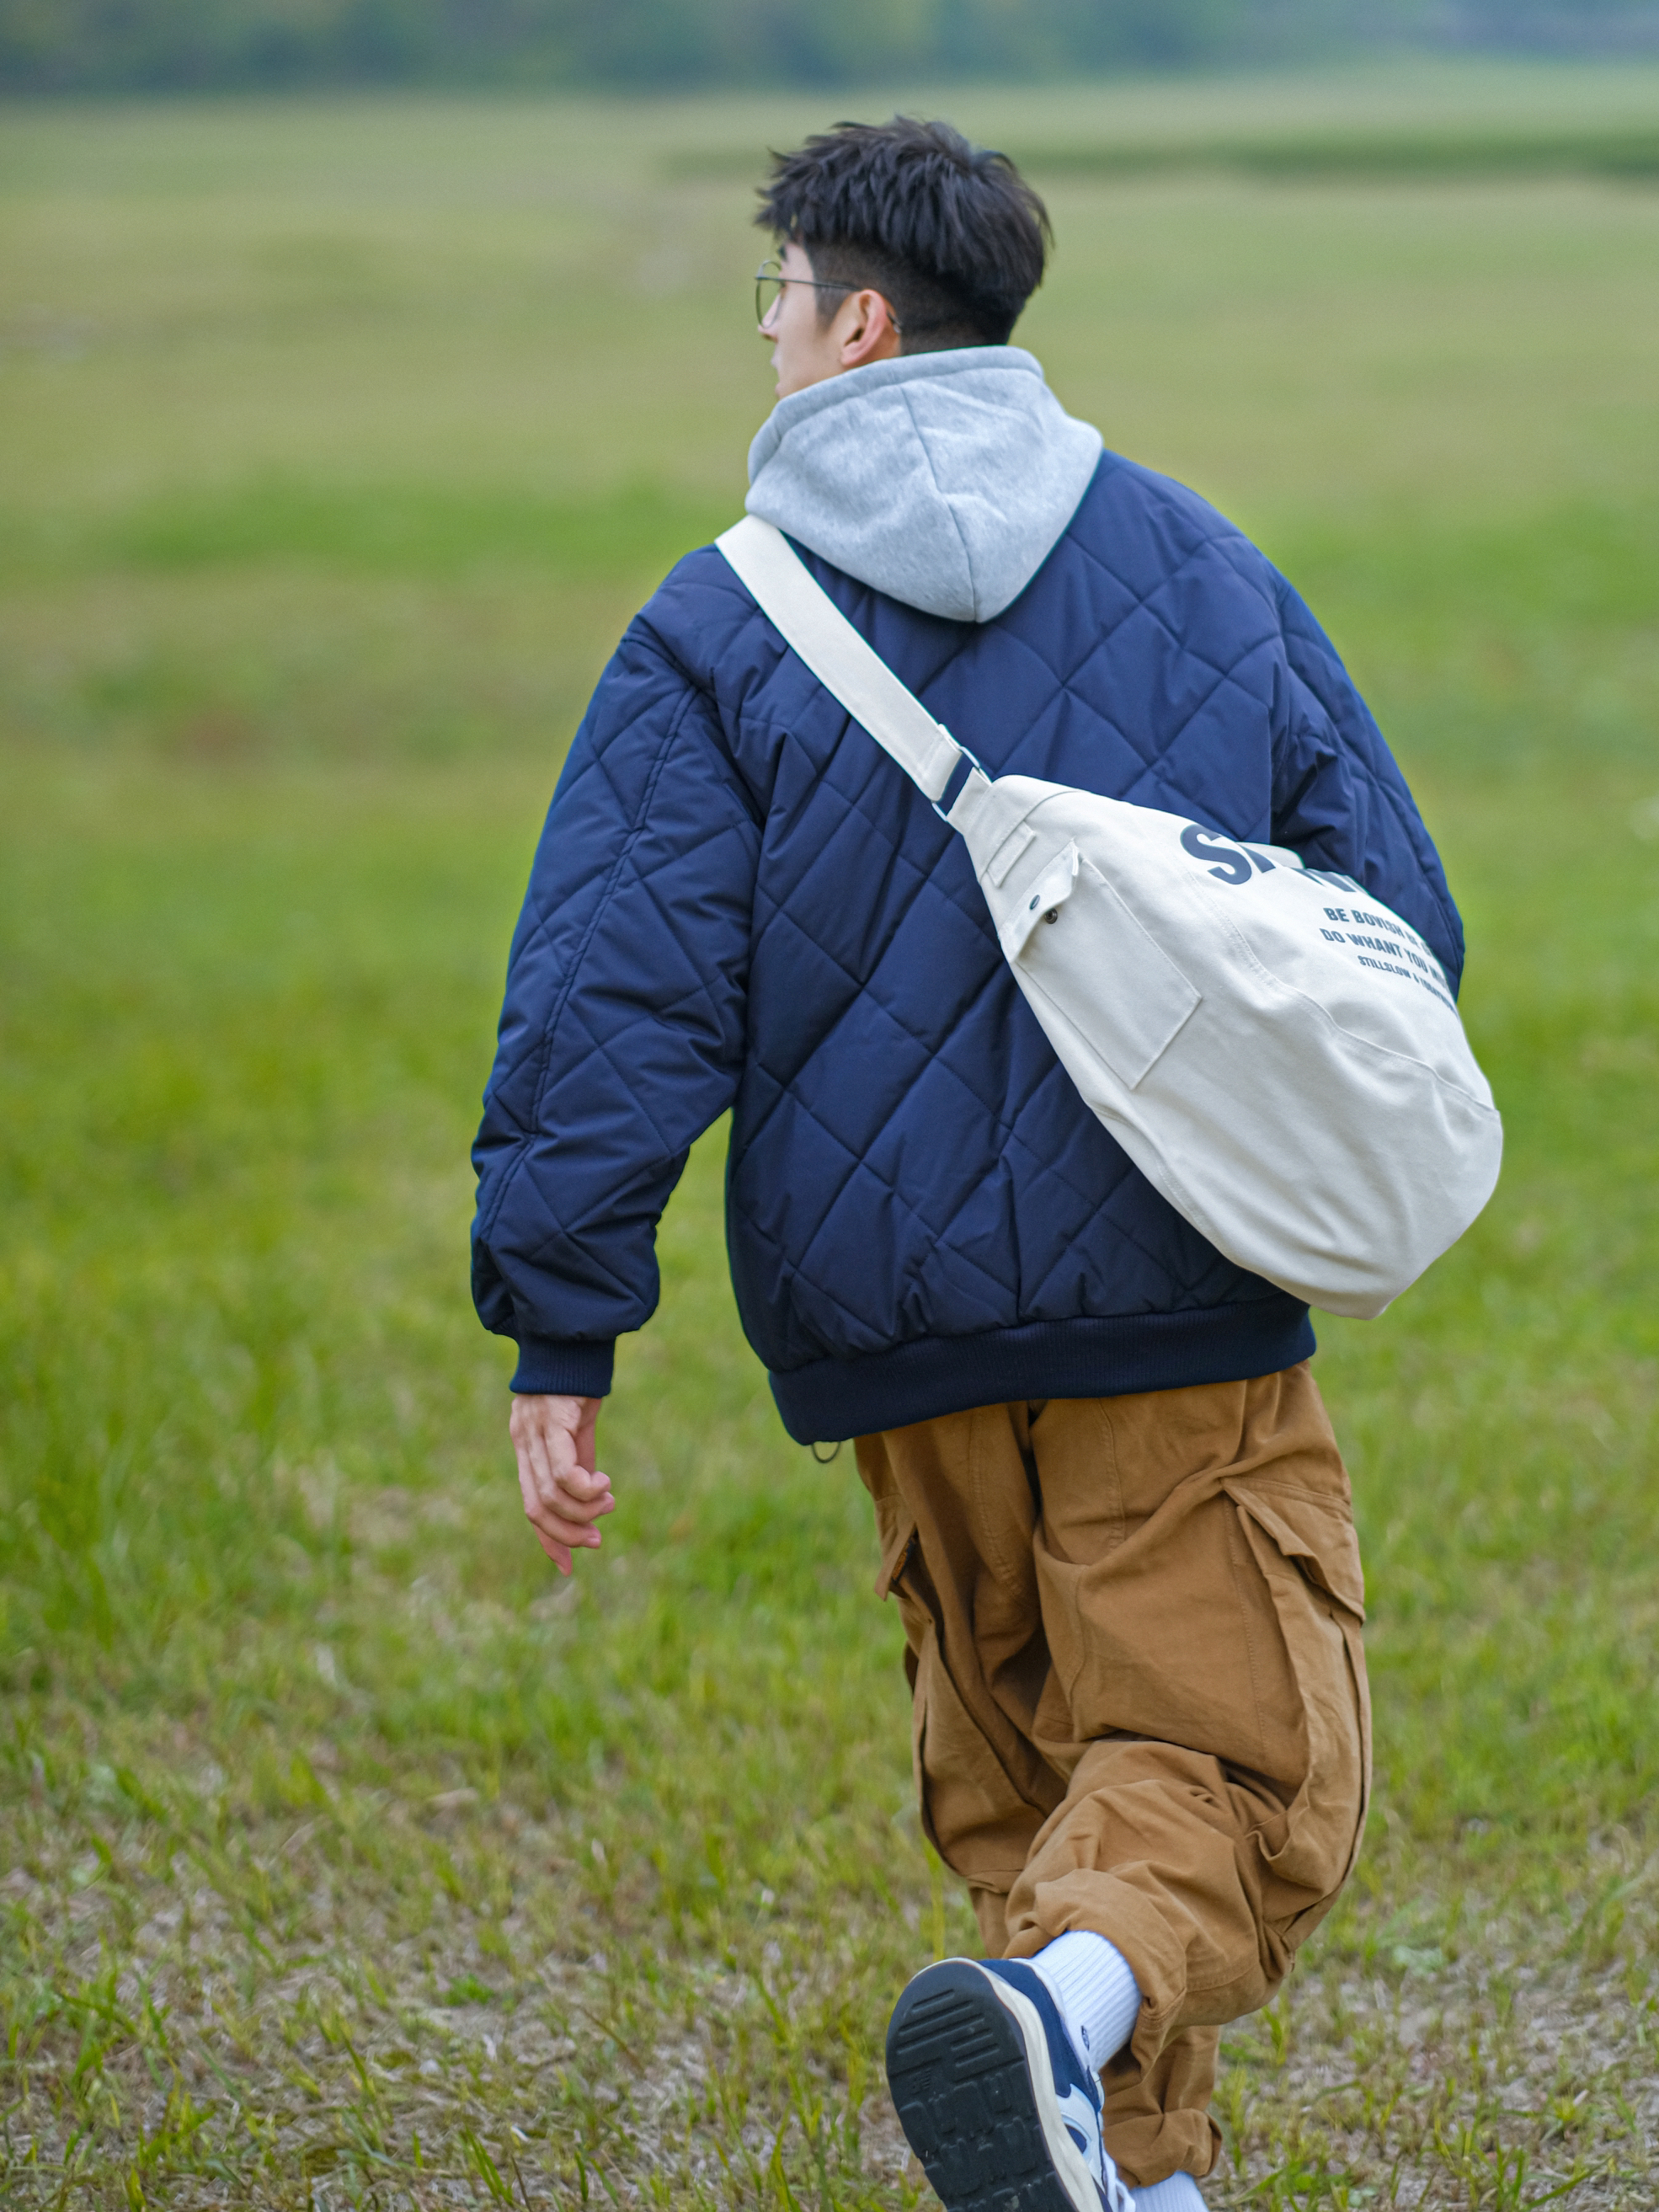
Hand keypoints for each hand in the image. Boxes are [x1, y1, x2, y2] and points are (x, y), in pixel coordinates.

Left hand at [508, 1393, 612, 1573]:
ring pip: (551, 1496)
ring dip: (584, 1510)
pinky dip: (583, 1489)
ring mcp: (533, 1432)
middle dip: (568, 1533)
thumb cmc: (579, 1379)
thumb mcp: (579, 1429)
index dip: (549, 1540)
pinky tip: (604, 1485)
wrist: (576, 1334)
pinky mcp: (551, 1421)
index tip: (570, 1567)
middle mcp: (523, 1442)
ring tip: (607, 1500)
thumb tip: (590, 1501)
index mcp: (526, 1447)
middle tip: (597, 1537)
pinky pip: (562, 1472)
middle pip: (537, 1509)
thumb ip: (580, 1462)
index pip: (530, 1505)